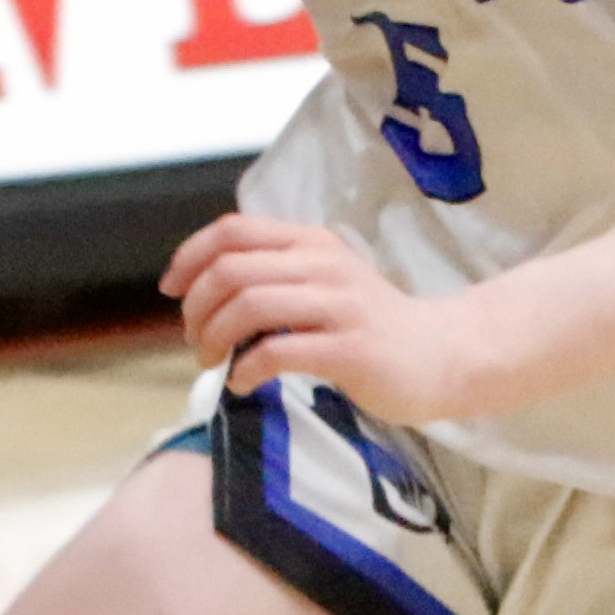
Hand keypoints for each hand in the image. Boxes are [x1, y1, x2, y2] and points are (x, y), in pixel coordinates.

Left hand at [164, 212, 483, 419]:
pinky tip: (242, 384)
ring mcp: (339, 306)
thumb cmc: (372, 324)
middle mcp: (323, 265)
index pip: (233, 230)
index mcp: (311, 243)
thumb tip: (205, 291)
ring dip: (215, 337)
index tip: (172, 291)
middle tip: (196, 341)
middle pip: (232, 269)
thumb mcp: (324, 281)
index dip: (189, 257)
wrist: (442, 355)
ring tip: (214, 362)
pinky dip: (245, 370)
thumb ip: (275, 275)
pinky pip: (278, 352)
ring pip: (250, 305)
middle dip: (197, 308)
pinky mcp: (350, 349)